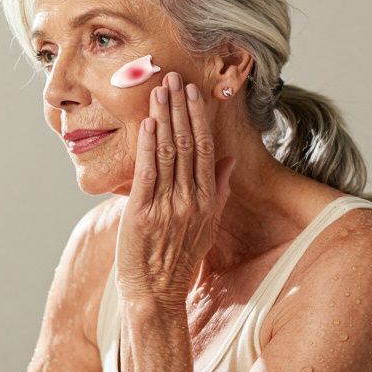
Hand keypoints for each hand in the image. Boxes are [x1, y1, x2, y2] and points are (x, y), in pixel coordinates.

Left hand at [116, 71, 237, 307]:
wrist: (156, 294)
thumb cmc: (177, 261)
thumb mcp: (207, 226)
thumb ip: (218, 191)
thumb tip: (228, 160)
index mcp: (207, 201)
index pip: (205, 149)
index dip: (198, 118)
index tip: (193, 92)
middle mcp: (191, 200)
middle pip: (188, 144)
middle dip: (180, 108)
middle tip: (174, 78)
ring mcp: (167, 206)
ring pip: (168, 152)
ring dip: (164, 117)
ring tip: (159, 90)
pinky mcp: (142, 213)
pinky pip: (149, 172)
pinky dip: (150, 145)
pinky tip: (149, 123)